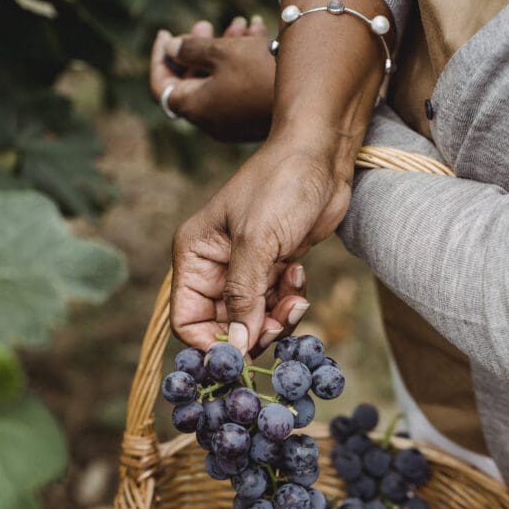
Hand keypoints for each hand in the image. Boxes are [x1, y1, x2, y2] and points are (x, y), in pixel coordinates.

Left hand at [150, 16, 274, 141]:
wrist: (306, 99)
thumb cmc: (260, 74)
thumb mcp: (221, 51)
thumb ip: (191, 48)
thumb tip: (174, 48)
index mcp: (197, 108)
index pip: (163, 88)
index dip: (160, 60)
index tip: (165, 35)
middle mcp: (211, 122)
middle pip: (191, 81)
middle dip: (195, 49)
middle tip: (204, 24)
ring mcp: (232, 122)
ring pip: (216, 81)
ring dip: (222, 50)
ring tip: (239, 23)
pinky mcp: (251, 119)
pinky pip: (236, 89)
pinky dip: (239, 64)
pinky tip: (255, 37)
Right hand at [171, 133, 352, 353]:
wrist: (321, 154)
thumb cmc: (282, 185)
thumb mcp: (257, 243)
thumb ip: (243, 298)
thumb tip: (235, 348)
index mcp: (195, 256)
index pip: (187, 320)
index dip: (211, 343)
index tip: (242, 354)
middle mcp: (215, 268)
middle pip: (224, 327)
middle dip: (253, 331)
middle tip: (280, 322)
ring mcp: (245, 271)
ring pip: (254, 322)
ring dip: (278, 317)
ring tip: (295, 293)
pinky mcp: (272, 270)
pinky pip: (276, 307)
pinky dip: (290, 301)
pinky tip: (299, 274)